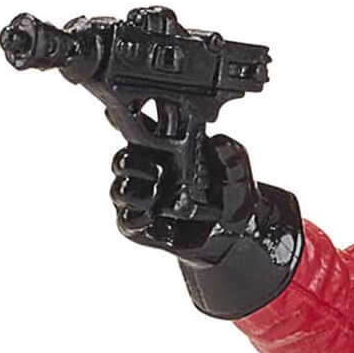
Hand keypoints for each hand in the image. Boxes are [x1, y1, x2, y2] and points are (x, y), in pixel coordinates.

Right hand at [109, 134, 250, 262]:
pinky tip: (154, 218)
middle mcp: (149, 172)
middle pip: (122, 161)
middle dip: (131, 162)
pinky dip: (136, 220)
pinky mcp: (143, 228)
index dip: (121, 121)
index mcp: (165, 150)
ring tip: (155, 194)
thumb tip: (222, 143)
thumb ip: (232, 159)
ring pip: (120, 192)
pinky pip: (127, 223)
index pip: (136, 131)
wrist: (233, 235)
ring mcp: (144, 200)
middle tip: (155, 169)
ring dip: (133, 192)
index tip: (116, 117)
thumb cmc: (228, 197)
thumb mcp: (237, 175)